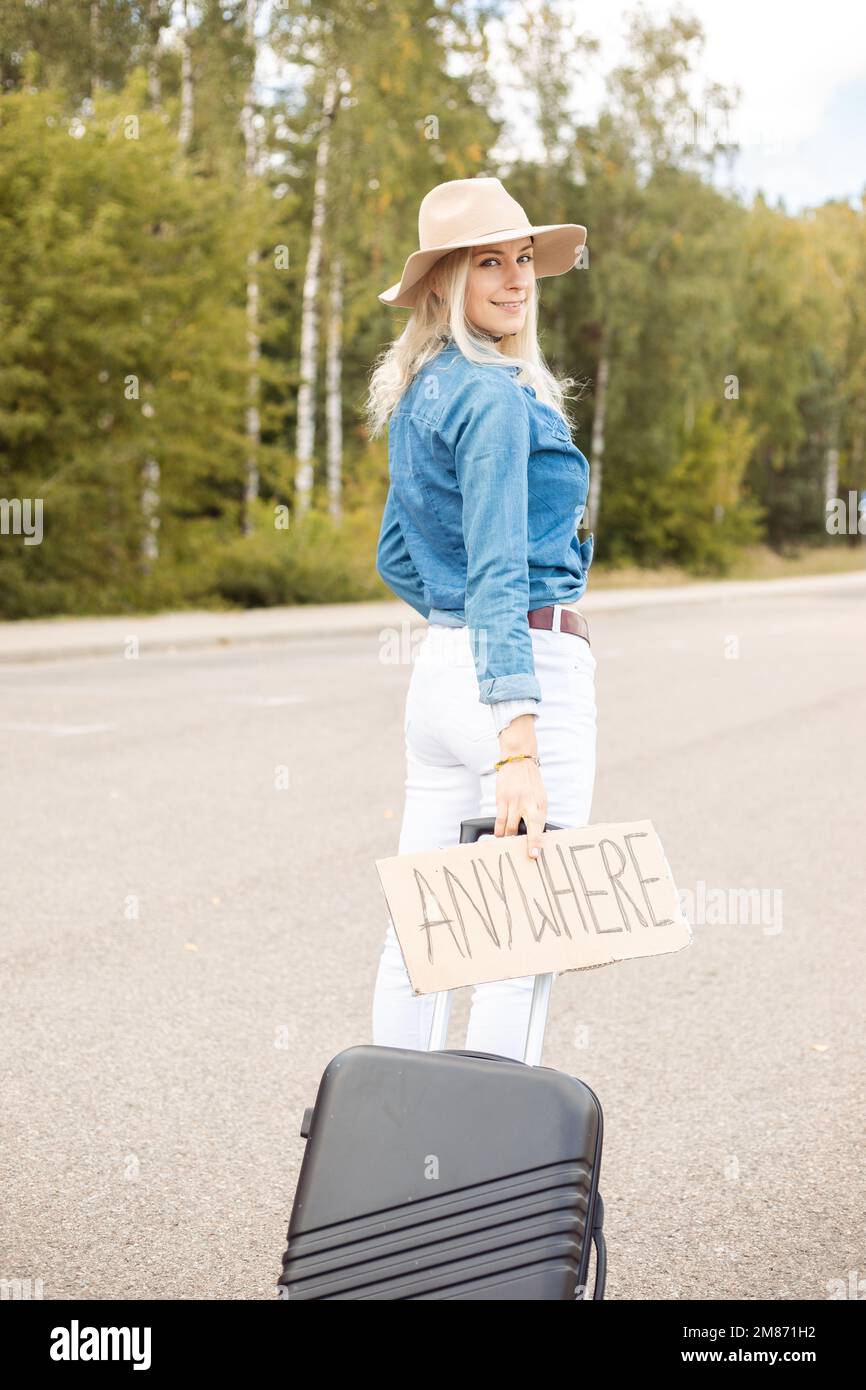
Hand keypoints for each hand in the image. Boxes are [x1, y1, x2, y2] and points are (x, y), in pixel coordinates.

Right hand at [494, 716, 546, 858]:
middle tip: (518, 853)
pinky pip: (499, 819)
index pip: (539, 827)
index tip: (533, 854)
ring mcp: (513, 801)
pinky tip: (498, 834)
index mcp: (540, 805)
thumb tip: (537, 834)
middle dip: (520, 844)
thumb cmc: (531, 782)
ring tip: (506, 844)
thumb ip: (538, 815)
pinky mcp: (502, 799)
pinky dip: (498, 829)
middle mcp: (527, 804)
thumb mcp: (541, 798)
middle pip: (523, 829)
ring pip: (507, 827)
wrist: (519, 761)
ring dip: (506, 838)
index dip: (536, 842)